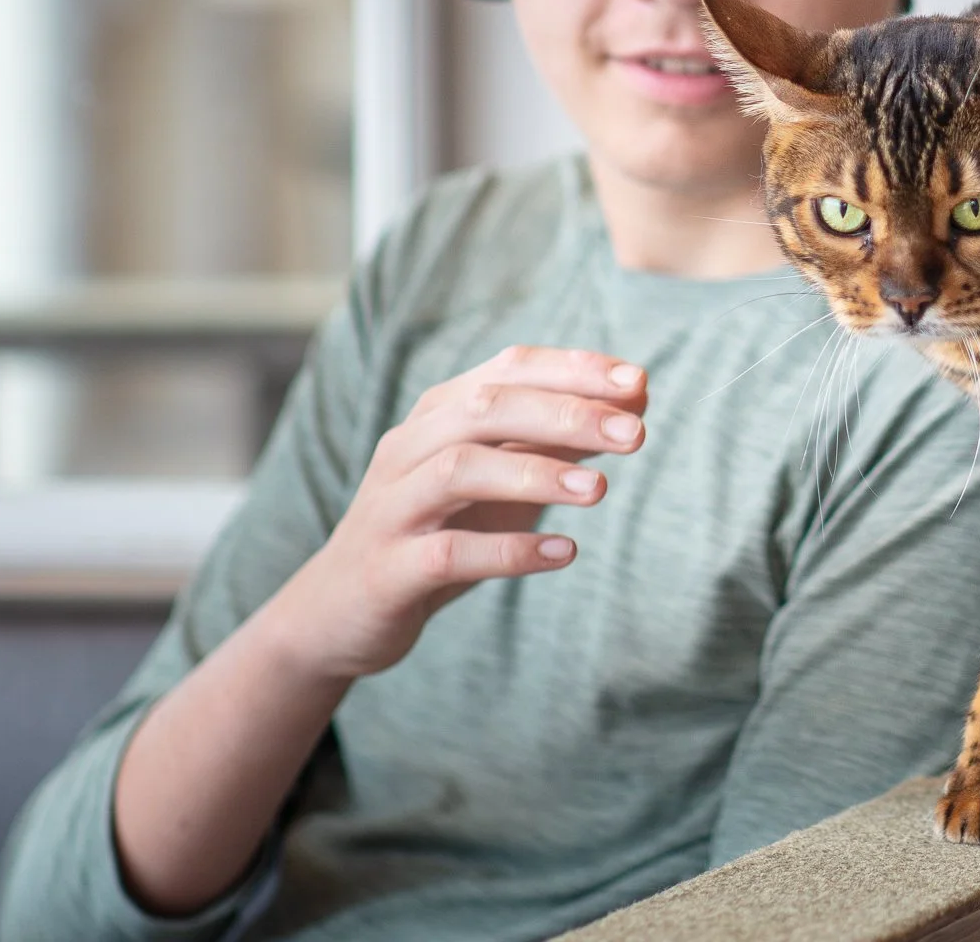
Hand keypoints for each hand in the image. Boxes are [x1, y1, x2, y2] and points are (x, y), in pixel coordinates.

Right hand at [270, 346, 647, 680]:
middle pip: (485, 408)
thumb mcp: (499, 477)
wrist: (340, 610)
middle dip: (565, 415)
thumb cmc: (439, 529)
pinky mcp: (388, 569)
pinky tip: (563, 554)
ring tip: (600, 491)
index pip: (508, 369)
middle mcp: (408, 448)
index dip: (573, 369)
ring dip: (537, 475)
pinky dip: (509, 551)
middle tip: (634, 435)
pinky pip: (448, 552)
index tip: (639, 382)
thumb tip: (636, 401)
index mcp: (436, 414)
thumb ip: (556, 439)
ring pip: (460, 471)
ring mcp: (392, 507)